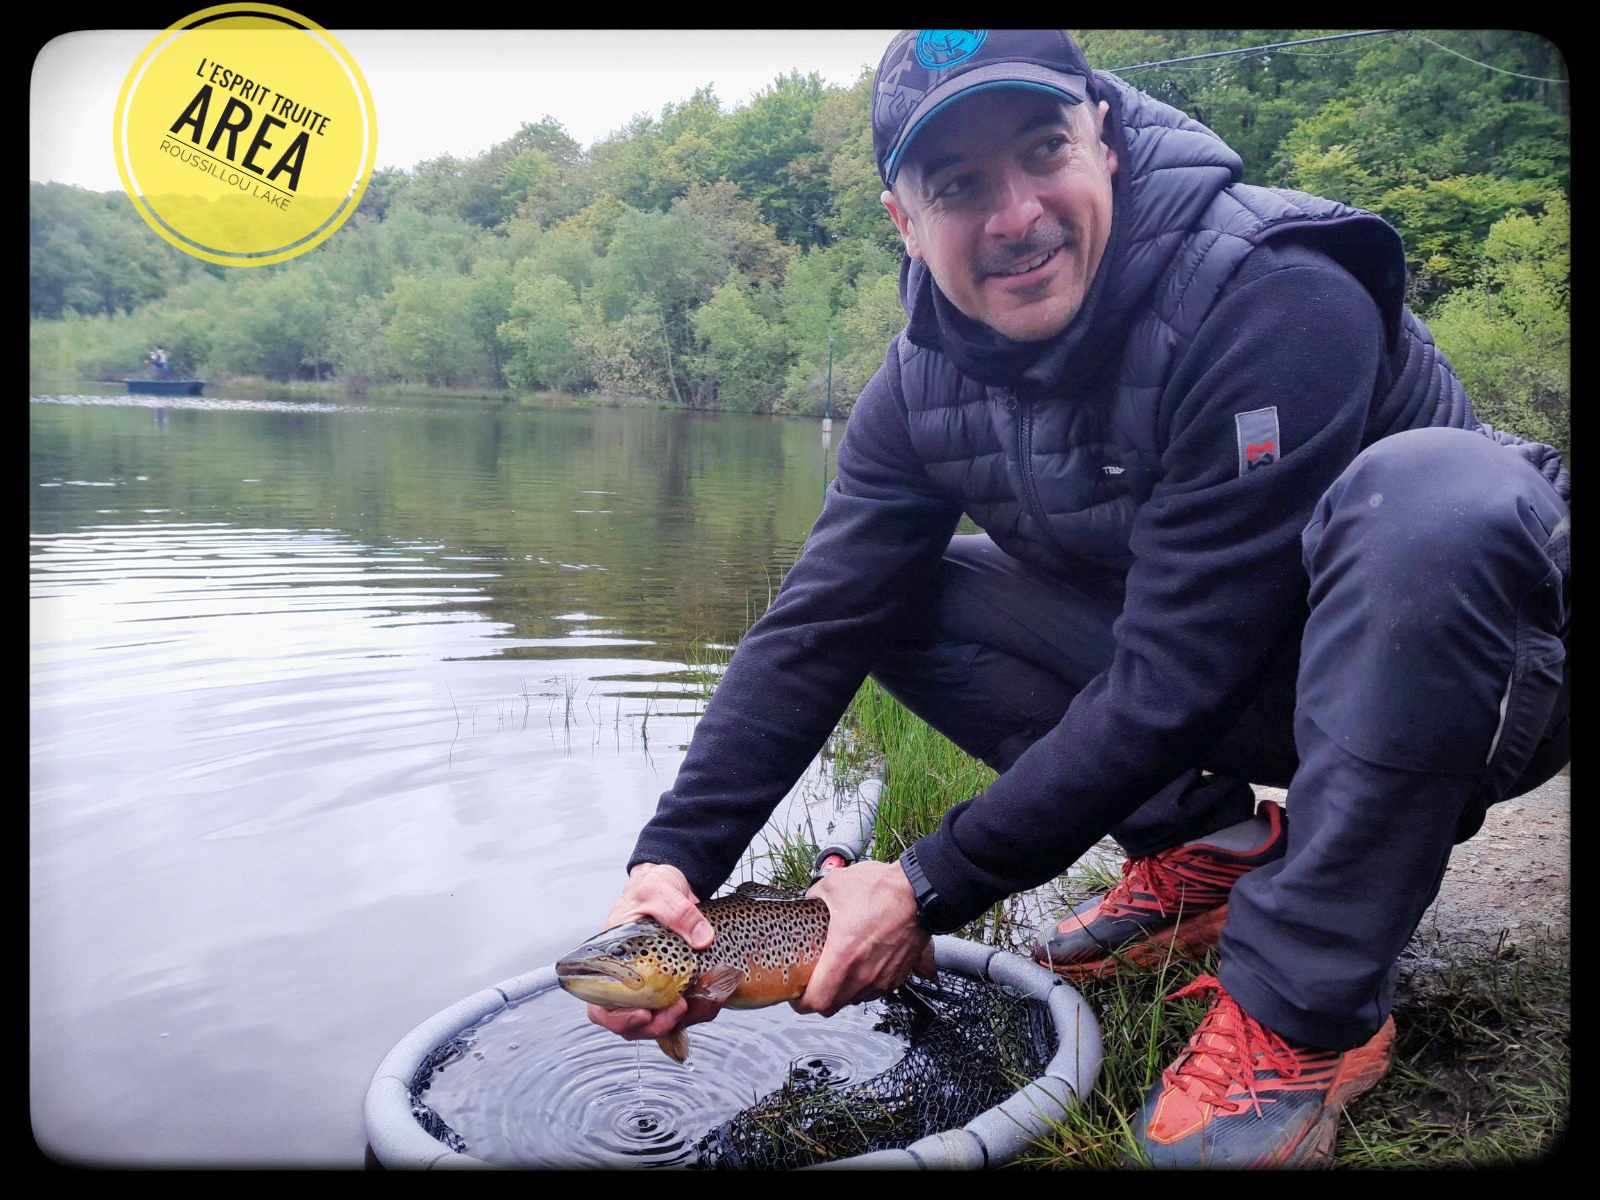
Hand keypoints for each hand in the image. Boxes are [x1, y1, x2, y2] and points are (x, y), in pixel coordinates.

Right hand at [585, 863, 722, 1042]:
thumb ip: (678, 911)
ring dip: (679, 1022)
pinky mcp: (674, 986)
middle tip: (679, 1009)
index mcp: (610, 961)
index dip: (618, 1019)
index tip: (644, 1014)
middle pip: (630, 1024)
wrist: (673, 887)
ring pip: (658, 1023)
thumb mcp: (661, 890)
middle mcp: (628, 980)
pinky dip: (698, 1011)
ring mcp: (651, 986)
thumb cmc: (654, 888)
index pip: (600, 1004)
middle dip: (655, 1026)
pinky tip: (712, 997)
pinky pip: (682, 1010)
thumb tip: (702, 940)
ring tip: (700, 1002)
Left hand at [792, 859, 936, 1017]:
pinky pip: (878, 988)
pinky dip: (868, 981)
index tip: (796, 994)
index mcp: (843, 958)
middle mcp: (864, 975)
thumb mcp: (834, 885)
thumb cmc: (881, 889)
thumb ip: (814, 897)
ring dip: (846, 989)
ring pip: (857, 998)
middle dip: (821, 997)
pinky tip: (865, 961)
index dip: (801, 1002)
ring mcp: (884, 977)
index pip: (817, 1001)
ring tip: (842, 969)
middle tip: (815, 982)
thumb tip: (810, 901)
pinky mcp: (900, 974)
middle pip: (835, 1005)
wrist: (920, 890)